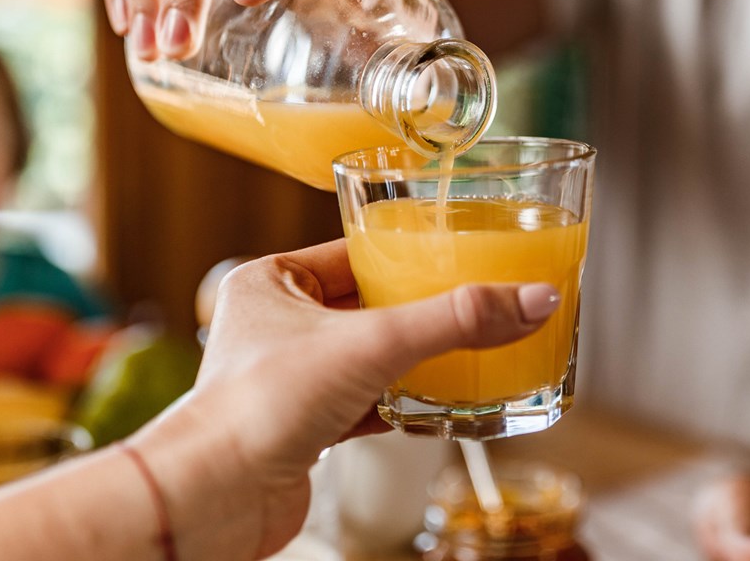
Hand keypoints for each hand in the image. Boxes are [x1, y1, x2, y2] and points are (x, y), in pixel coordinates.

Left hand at [128, 239, 561, 559]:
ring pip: (369, 358)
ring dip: (415, 361)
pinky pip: (365, 403)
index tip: (454, 253)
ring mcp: (289, 379)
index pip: (352, 253)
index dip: (404, 253)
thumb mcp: (372, 344)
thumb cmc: (261, 405)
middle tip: (471, 302)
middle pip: (368, 306)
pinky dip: (402, 404)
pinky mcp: (304, 427)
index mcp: (270, 282)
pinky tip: (438, 407)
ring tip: (466, 351)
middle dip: (418, 311)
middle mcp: (275, 326)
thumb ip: (453, 320)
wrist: (220, 496)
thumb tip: (529, 301)